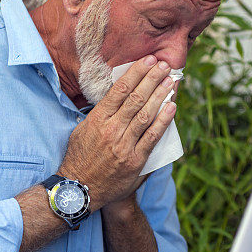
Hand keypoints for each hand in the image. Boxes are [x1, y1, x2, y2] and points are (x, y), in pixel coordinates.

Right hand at [58, 55, 175, 210]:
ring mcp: (124, 146)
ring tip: (171, 81)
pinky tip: (172, 107)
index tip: (147, 61)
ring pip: (146, 115)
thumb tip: (118, 95)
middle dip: (151, 79)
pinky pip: (152, 137)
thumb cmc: (80, 157)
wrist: (80, 190)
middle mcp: (111, 130)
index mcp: (97, 120)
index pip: (119, 90)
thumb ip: (100, 114)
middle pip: (135, 99)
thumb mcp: (82, 130)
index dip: (136, 73)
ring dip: (160, 95)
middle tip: (164, 66)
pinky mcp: (135, 161)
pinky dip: (163, 121)